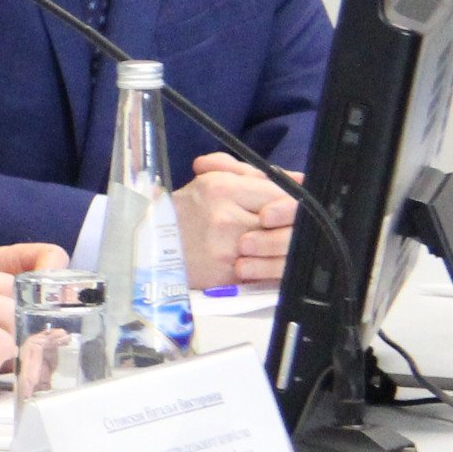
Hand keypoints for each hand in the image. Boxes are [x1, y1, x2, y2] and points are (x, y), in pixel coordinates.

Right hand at [175, 153, 295, 289]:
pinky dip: (270, 268)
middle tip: (290, 233)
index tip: (289, 212)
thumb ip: (256, 175)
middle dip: (292, 230)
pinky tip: (262, 264)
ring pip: (280, 250)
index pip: (281, 194)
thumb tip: (302, 180)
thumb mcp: (213, 181)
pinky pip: (267, 271)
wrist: (150, 247)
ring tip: (275, 250)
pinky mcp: (227, 276)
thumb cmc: (185, 213)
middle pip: (286, 224)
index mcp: (221, 187)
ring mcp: (227, 249)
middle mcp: (224, 216)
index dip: (292, 206)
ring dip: (284, 251)